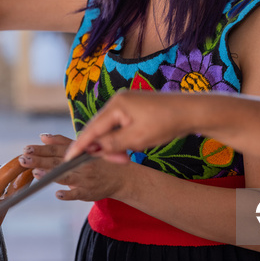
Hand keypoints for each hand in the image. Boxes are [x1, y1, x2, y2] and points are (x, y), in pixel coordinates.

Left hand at [19, 134, 127, 201]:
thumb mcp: (82, 148)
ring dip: (51, 174)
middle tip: (23, 159)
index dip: (41, 149)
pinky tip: (58, 194)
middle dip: (40, 160)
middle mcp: (81, 164)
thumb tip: (42, 136)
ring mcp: (85, 179)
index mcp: (78, 152)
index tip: (27, 148)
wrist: (121, 177)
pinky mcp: (89, 193)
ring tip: (36, 172)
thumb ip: (61, 142)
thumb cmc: (98, 161)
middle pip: (58, 162)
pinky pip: (78, 194)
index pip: (57, 150)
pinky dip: (68, 194)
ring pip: (66, 176)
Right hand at [64, 90, 190, 161]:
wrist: (190, 111)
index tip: (69, 158)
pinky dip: (124, 138)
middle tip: (121, 160)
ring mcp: (126, 102)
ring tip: (133, 152)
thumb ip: (113, 144)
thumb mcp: (138, 139)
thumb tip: (94, 149)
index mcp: (116, 105)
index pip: (92, 129)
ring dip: (117, 144)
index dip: (80, 145)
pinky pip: (121, 125)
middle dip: (106, 147)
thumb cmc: (166, 123)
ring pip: (111, 128)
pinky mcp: (134, 107)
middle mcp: (118, 101)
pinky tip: (135, 144)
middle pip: (100, 128)